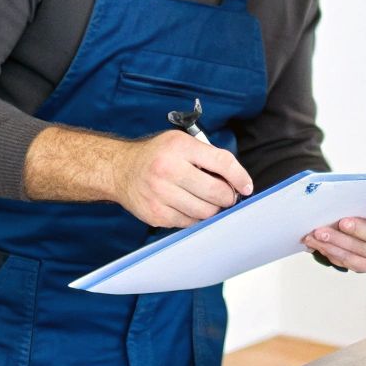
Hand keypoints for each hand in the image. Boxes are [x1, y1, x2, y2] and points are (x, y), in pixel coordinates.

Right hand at [110, 130, 253, 227]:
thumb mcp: (180, 142)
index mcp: (179, 147)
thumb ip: (207, 156)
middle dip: (228, 197)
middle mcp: (168, 169)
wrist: (120, 170)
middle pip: (216, 192)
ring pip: (205, 212)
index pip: (222, 162)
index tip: (246, 186)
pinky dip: (195, 217)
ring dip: (212, 209)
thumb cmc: (156, 155)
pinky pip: (189, 223)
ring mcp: (160, 194)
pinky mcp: (156, 214)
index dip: (239, 177)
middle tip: (227, 196)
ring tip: (207, 201)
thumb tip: (236, 180)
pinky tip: (189, 206)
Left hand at [303, 202, 365, 272]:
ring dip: (336, 244)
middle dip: (354, 231)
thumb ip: (361, 198)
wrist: (364, 224)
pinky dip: (332, 253)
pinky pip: (350, 263)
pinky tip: (319, 245)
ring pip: (359, 253)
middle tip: (339, 223)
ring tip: (318, 235)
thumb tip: (338, 199)